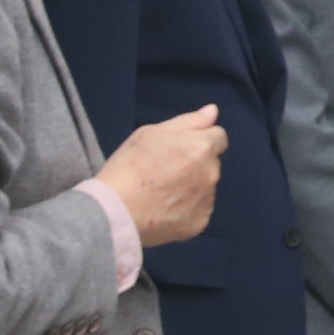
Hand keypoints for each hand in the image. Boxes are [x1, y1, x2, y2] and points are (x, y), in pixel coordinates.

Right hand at [101, 106, 225, 246]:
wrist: (115, 211)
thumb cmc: (129, 166)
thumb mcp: (151, 133)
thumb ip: (187, 121)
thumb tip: (213, 111)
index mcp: (202, 147)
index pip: (218, 137)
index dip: (199, 139)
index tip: (179, 149)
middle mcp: (212, 173)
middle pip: (211, 163)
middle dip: (196, 163)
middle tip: (165, 171)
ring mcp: (207, 200)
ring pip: (206, 187)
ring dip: (193, 186)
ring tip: (162, 193)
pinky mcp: (201, 223)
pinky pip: (199, 210)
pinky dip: (187, 209)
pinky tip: (165, 210)